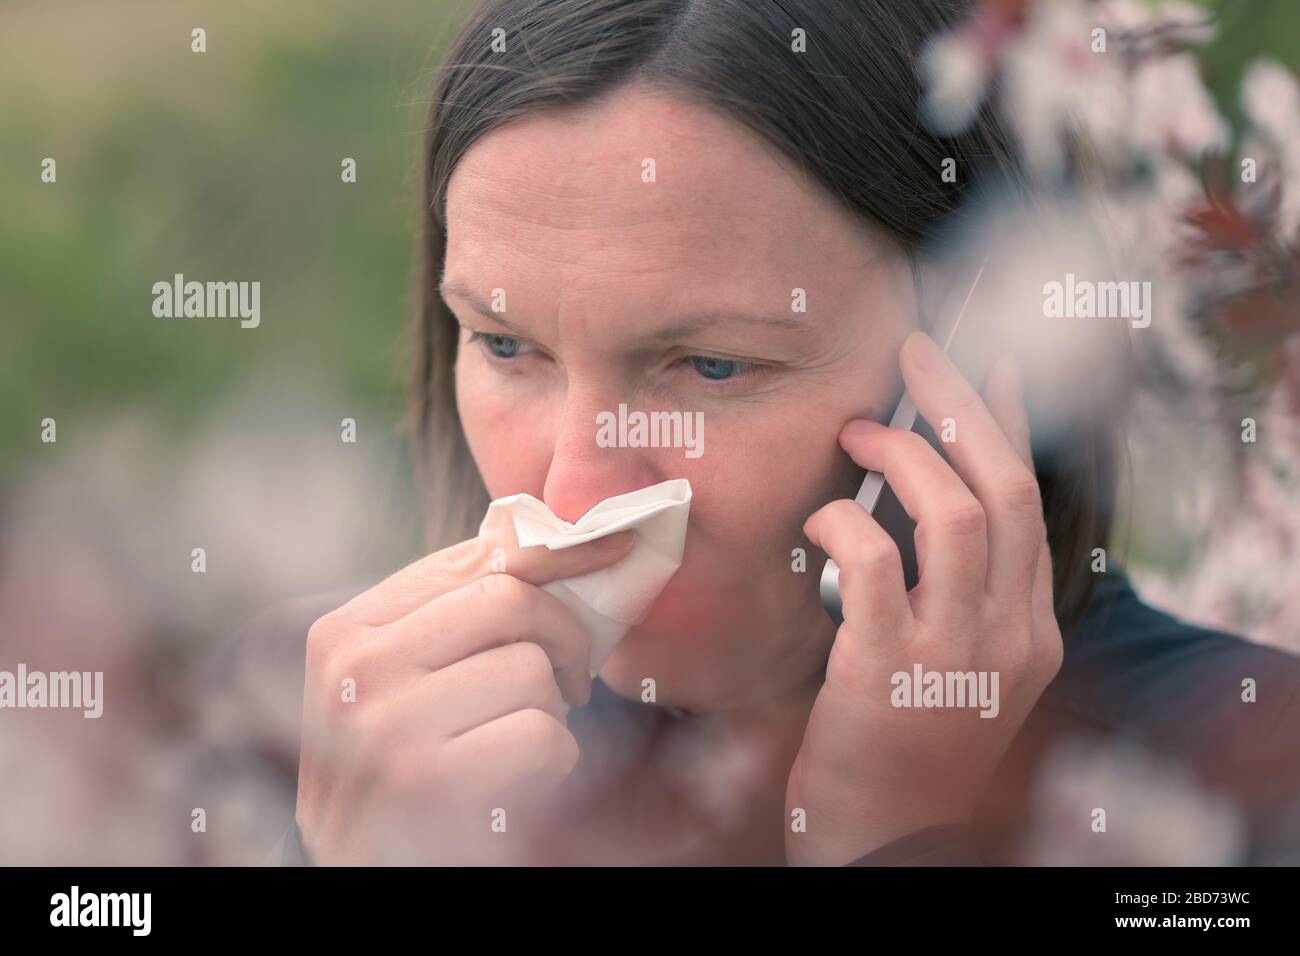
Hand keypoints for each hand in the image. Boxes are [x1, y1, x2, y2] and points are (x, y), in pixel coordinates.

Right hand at [294, 516, 634, 864]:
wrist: (366, 875)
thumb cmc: (401, 771)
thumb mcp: (403, 682)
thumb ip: (453, 612)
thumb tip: (532, 526)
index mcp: (346, 631)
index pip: (471, 558)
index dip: (556, 550)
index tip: (613, 547)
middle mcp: (355, 669)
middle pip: (509, 599)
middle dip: (563, 638)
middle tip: (568, 679)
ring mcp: (385, 725)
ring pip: (531, 669)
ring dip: (551, 711)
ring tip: (518, 740)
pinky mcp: (429, 782)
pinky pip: (543, 734)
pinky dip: (555, 760)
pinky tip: (520, 780)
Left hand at [786, 331, 1062, 865]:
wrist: (887, 842)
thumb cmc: (905, 748)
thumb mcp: (956, 670)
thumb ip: (956, 595)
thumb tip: (922, 502)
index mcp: (1031, 632)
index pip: (1029, 503)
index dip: (1007, 427)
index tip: (990, 369)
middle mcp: (1010, 635)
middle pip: (1005, 487)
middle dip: (960, 405)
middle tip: (917, 355)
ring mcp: (956, 653)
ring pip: (953, 512)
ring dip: (901, 452)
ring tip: (857, 431)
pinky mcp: (888, 670)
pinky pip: (874, 561)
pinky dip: (844, 520)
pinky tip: (819, 520)